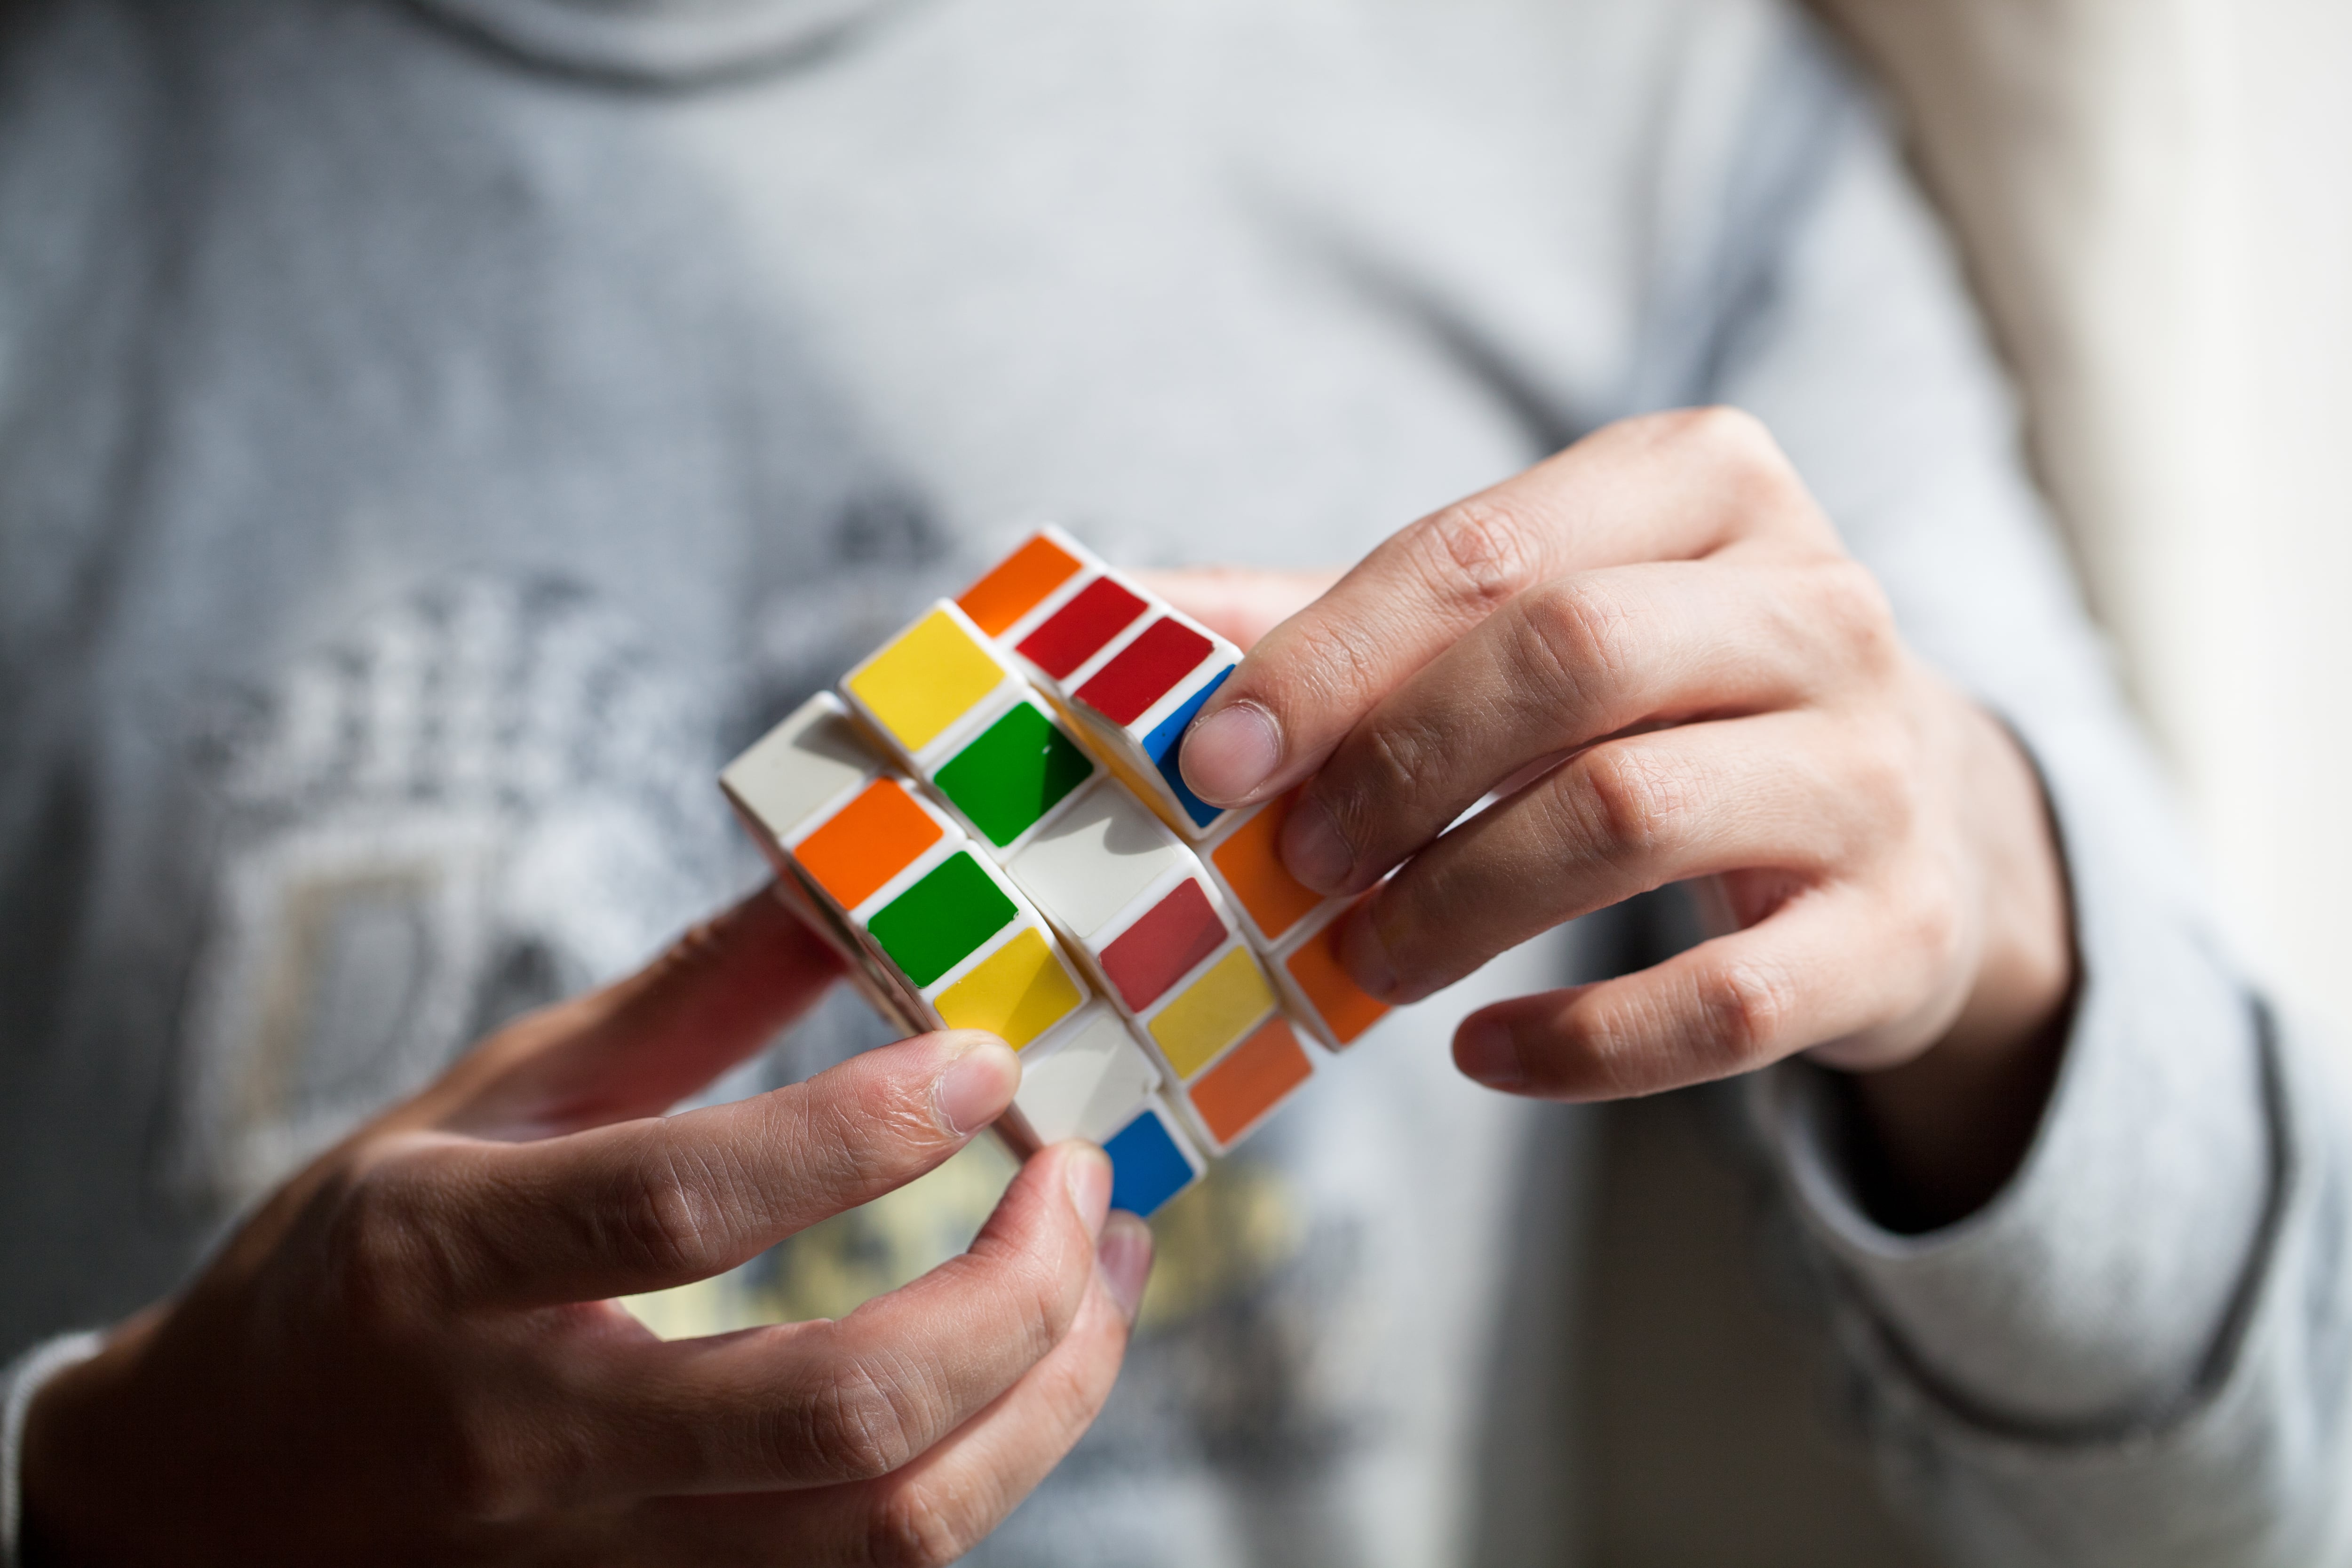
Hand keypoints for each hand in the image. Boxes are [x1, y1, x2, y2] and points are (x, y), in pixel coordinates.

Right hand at [20, 891, 1152, 1565]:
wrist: (210, 1503)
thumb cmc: (353, 1272)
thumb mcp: (478, 1104)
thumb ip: (677, 1003)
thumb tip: (833, 882)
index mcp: (444, 1262)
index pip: (682, 1208)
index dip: (859, 1133)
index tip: (989, 1063)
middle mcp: (519, 1437)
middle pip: (833, 1411)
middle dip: (1014, 1294)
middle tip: (1084, 1177)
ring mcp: (593, 1562)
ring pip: (886, 1529)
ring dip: (1046, 1398)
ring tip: (1105, 1271)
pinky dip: (988, 1467)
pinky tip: (1030, 1368)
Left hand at [1171, 410, 2074, 1221]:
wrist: (1903, 814)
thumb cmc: (1662, 699)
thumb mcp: (1537, 616)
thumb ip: (1348, 616)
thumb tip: (1127, 612)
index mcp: (1706, 485)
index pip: (1488, 551)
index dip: (1332, 655)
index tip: (1214, 758)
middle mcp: (1818, 604)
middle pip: (1573, 658)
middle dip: (1398, 767)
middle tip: (1293, 863)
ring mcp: (1875, 769)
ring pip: (1635, 818)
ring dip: (1459, 901)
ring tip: (1363, 958)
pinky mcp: (1900, 929)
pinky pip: (1725, 1004)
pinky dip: (1581, 1045)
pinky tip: (1481, 1052)